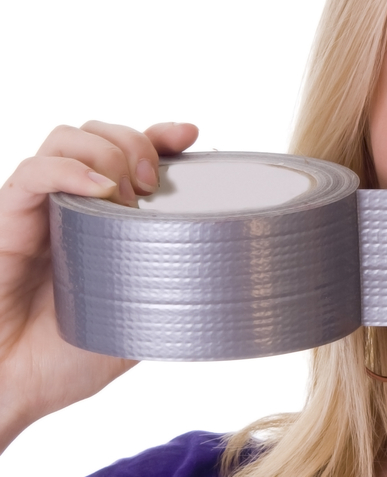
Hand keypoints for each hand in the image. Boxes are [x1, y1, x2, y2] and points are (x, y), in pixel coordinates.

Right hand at [0, 120, 198, 451]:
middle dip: (136, 141)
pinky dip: (67, 169)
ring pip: (67, 139)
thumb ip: (172, 293)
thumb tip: (228, 280)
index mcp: (104, 216)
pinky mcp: (6, 221)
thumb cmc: (67, 358)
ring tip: (126, 195)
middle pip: (101, 132)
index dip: (161, 135)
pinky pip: (30, 174)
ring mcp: (37, 209)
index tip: (190, 136)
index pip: (132, 151)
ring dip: (107, 152)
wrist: (11, 390)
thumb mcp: (140, 319)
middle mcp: (70, 203)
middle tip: (154, 185)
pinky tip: (98, 187)